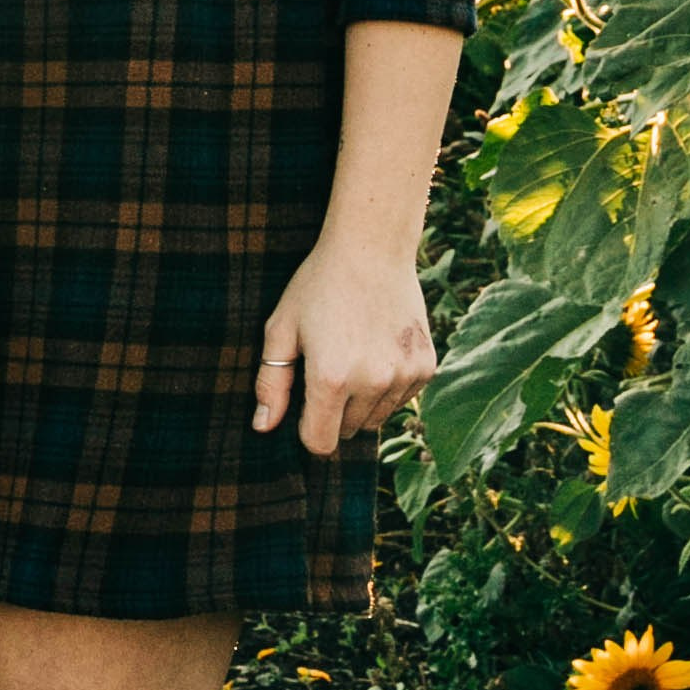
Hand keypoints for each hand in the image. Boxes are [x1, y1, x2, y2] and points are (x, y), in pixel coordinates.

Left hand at [253, 246, 435, 456]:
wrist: (373, 247)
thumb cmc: (318, 285)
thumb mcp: (281, 329)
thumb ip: (271, 383)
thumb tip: (264, 427)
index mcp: (331, 378)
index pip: (320, 443)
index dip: (308, 429)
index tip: (306, 405)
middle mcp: (372, 382)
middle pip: (349, 431)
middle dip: (335, 411)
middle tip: (330, 364)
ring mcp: (404, 375)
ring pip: (376, 417)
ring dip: (363, 400)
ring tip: (354, 353)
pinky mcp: (425, 367)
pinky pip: (401, 398)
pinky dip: (389, 385)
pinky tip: (379, 347)